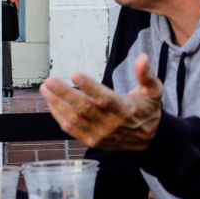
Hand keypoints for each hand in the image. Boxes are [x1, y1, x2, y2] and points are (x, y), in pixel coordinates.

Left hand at [41, 54, 163, 151]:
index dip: (90, 87)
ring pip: (74, 119)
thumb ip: (146, 75)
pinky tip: (51, 103)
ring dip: (57, 104)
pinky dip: (59, 116)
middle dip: (64, 93)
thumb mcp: (153, 91)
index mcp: (125, 109)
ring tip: (45, 89)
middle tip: (50, 80)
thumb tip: (142, 57)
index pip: (105, 98)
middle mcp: (111, 124)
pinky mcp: (92, 141)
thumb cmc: (147, 110)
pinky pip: (71, 129)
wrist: (147, 141)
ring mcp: (100, 134)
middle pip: (84, 108)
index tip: (75, 74)